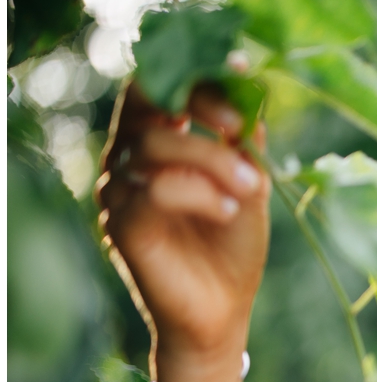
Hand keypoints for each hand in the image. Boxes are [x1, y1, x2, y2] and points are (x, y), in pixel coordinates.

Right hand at [95, 82, 269, 368]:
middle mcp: (128, 160)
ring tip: (252, 189)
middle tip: (238, 126)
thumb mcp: (249, 187)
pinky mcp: (121, 225)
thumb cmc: (232, 250)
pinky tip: (230, 211)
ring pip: (155, 146)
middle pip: (147, 102)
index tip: (241, 66)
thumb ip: (245, 144)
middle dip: (199, 103)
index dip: (194, 68)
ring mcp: (119, 191)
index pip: (159, 85)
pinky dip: (200, 193)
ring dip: (213, 160)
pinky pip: (154, 190)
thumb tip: (253, 92)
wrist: (223, 315)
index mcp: (155, 143)